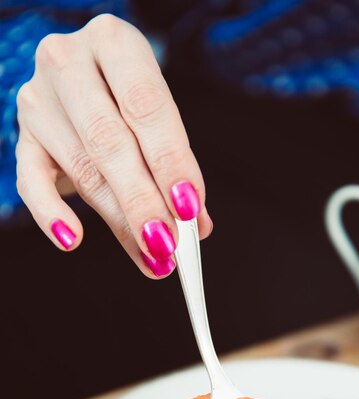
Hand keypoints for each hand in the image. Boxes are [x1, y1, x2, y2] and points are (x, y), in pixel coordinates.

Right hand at [16, 14, 211, 277]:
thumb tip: (196, 225)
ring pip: (82, 169)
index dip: (170, 162)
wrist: (83, 75)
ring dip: (118, 220)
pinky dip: (51, 215)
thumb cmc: (127, 95)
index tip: (189, 209)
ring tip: (150, 255)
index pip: (146, 107)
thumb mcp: (157, 113)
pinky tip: (73, 239)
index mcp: (115, 43)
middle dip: (143, 201)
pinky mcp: (22, 137)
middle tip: (167, 243)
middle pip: (109, 142)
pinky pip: (31, 182)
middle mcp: (68, 63)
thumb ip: (176, 165)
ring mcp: (39, 100)